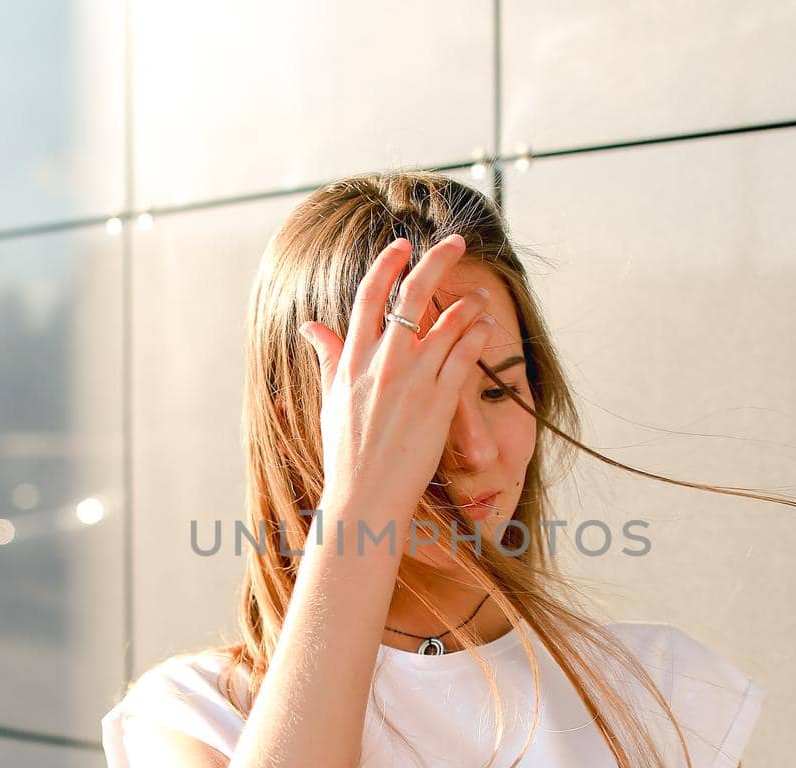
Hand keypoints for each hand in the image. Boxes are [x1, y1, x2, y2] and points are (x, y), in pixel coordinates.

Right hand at [297, 234, 494, 540]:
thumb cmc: (346, 452)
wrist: (364, 497)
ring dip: (467, 303)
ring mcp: (411, 382)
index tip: (403, 245)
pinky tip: (485, 327)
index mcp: (352, 360)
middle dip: (436, 261)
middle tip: (456, 243)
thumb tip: (311, 326)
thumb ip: (327, 356)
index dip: (388, 264)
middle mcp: (382, 364)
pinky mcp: (438, 403)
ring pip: (447, 323)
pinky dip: (477, 335)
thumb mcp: (329, 398)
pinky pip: (463, 357)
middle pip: (411, 295)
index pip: (369, 296)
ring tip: (479, 296)